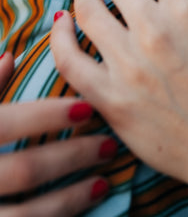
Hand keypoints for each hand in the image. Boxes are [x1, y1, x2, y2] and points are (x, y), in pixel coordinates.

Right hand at [0, 51, 112, 215]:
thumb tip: (9, 55)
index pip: (7, 124)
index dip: (46, 116)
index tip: (87, 107)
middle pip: (25, 170)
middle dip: (71, 157)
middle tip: (109, 145)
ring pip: (28, 213)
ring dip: (71, 197)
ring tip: (103, 182)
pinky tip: (84, 207)